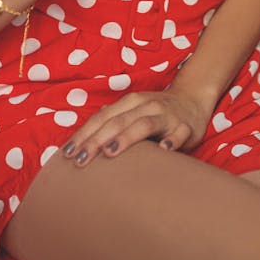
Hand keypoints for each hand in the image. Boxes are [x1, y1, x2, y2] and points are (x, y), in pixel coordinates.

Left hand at [60, 87, 214, 166]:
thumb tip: (84, 135)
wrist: (192, 99)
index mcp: (130, 103)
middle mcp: (145, 106)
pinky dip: (171, 141)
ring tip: (110, 152)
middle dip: (96, 141)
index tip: (67, 153)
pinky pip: (178, 134)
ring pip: (143, 124)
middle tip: (80, 160)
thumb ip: (113, 120)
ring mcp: (165, 115)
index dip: (84, 134)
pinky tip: (164, 150)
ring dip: (126, 138)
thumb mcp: (133, 111)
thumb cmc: (157, 112)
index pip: (102, 118)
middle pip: (117, 122)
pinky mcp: (185, 126)